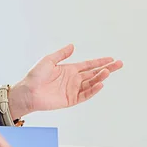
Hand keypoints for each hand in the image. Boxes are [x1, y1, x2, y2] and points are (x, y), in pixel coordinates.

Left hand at [8, 44, 122, 117]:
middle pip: (94, 73)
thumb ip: (61, 54)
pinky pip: (85, 95)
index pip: (89, 65)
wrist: (28, 92)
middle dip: (106, 69)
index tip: (111, 59)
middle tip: (119, 64)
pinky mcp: (71, 100)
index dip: (100, 61)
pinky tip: (100, 84)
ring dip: (100, 78)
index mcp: (69, 69)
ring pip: (91, 83)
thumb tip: (72, 46)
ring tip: (107, 72)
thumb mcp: (48, 60)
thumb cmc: (35, 76)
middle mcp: (73, 80)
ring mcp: (73, 90)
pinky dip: (93, 90)